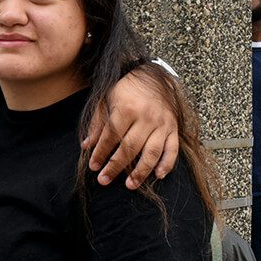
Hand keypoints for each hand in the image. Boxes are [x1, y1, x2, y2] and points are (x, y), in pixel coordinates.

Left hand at [85, 69, 178, 187]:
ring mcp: (162, 124)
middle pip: (129, 148)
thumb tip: (86, 145)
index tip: (93, 166)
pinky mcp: (173, 128)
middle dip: (115, 166)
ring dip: (141, 171)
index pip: (111, 137)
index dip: (101, 153)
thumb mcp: (106, 100)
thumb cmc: (125, 89)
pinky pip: (172, 149)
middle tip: (104, 180)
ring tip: (130, 185)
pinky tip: (158, 175)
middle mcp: (146, 118)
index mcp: (127, 109)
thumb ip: (97, 123)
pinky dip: (167, 164)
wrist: (153, 75)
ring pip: (152, 152)